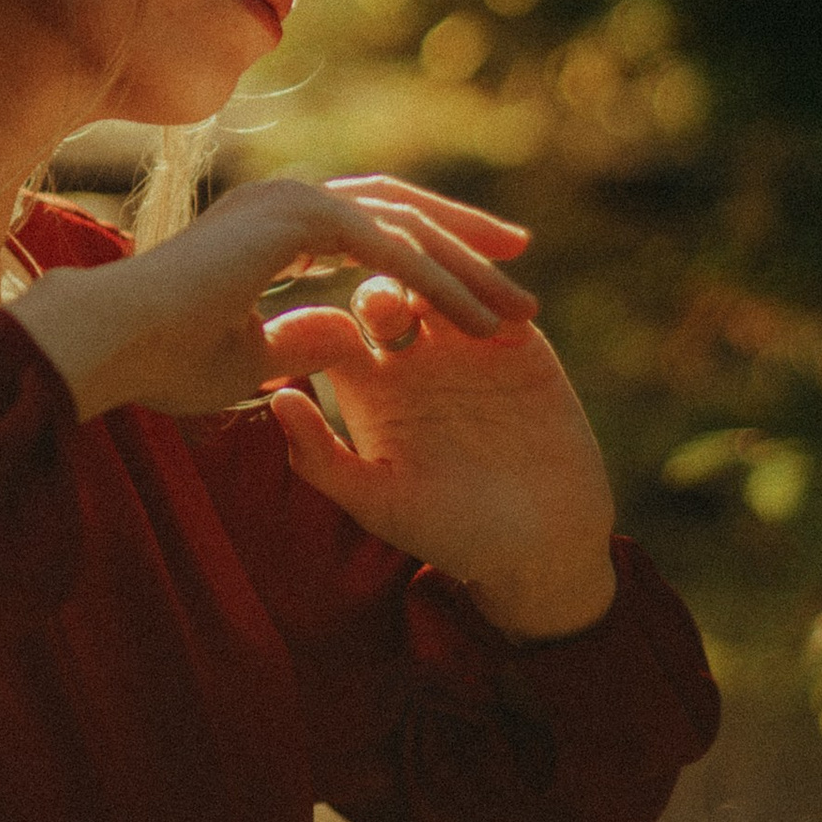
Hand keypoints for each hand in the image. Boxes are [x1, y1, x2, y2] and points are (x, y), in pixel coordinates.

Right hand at [14, 173, 537, 422]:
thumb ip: (304, 343)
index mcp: (272, 226)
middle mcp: (287, 200)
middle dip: (466, 239)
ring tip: (519, 306)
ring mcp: (292, 200)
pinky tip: (475, 318)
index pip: (368, 225)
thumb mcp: (252, 360)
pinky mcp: (298, 219)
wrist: (111, 344)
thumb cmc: (162, 359)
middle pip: (399, 209)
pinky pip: (388, 250)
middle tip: (521, 262)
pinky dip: (436, 285)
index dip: (426, 252)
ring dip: (467, 267)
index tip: (474, 286)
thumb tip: (354, 337)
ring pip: (404, 225)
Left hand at [267, 280, 617, 637]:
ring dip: (446, 281)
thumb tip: (279, 399)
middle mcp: (408, 354)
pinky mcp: (519, 340)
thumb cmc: (450, 530)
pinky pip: (502, 298)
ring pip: (442, 279)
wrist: (541, 541)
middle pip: (383, 289)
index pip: (332, 325)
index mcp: (364, 384)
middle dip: (385, 291)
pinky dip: (502, 294)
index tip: (338, 334)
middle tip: (395, 312)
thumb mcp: (380, 502)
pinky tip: (512, 322)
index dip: (327, 317)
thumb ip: (323, 459)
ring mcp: (463, 340)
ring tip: (463, 318)